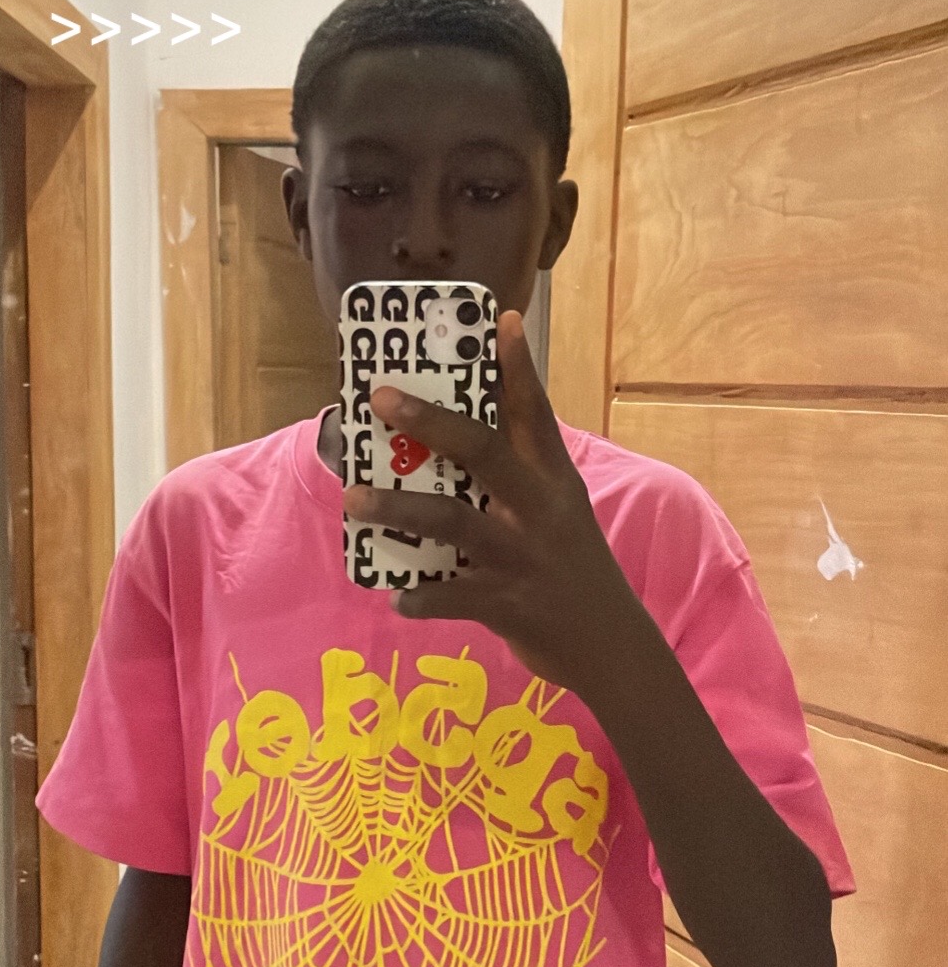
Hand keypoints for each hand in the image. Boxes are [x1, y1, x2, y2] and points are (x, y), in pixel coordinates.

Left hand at [342, 310, 643, 698]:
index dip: (518, 367)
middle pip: (485, 451)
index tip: (501, 319)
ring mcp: (522, 556)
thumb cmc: (572, 571)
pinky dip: (419, 596)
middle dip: (431, 420)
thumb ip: (518, 479)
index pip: (537, 413)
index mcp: (555, 481)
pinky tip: (395, 595)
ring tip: (354, 499)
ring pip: (454, 522)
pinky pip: (452, 597)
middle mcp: (540, 510)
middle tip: (382, 398)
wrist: (612, 647)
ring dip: (399, 508)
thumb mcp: (558, 514)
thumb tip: (451, 443)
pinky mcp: (508, 604)